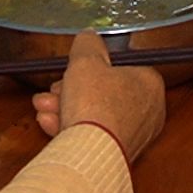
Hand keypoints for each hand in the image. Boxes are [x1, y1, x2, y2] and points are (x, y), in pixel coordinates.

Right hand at [31, 31, 165, 162]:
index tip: (74, 67)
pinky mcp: (116, 154)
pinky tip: (50, 123)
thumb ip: (87, 44)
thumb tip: (88, 37)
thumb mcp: (85, 61)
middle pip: (104, 92)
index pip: (120, 67)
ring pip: (95, 115)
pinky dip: (71, 128)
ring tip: (44, 105)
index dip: (92, 66)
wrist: (88, 152)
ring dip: (66, 108)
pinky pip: (92, 135)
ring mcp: (133, 136)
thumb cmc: (94, 105)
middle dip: (72, 89)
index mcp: (149, 83)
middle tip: (55, 88)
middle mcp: (147, 111)